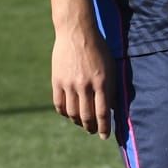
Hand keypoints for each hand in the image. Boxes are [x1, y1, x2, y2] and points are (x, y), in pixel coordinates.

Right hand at [51, 23, 117, 137]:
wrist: (76, 31)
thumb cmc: (98, 48)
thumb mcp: (110, 66)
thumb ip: (110, 87)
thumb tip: (110, 109)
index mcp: (101, 82)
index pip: (102, 113)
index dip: (103, 128)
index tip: (104, 136)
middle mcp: (85, 85)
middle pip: (86, 116)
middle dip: (90, 127)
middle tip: (92, 131)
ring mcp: (69, 84)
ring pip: (72, 113)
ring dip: (77, 122)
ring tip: (82, 123)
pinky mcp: (57, 81)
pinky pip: (59, 104)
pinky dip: (64, 113)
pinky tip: (69, 114)